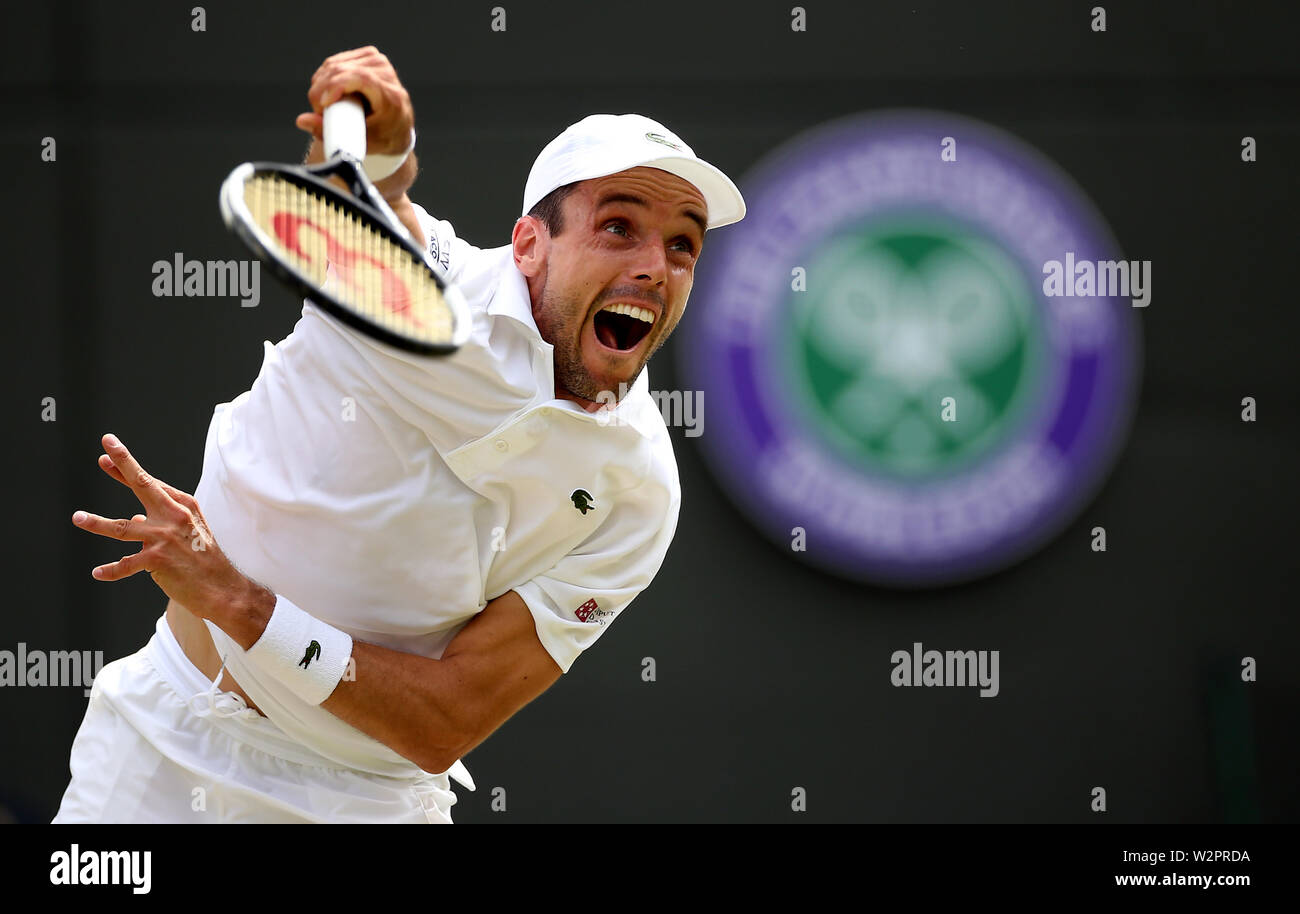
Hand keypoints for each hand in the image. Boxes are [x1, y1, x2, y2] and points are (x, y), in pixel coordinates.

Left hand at [72, 434, 264, 627]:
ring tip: (78, 518)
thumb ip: (162, 522)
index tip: (110, 451)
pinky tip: (98, 572)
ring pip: (122, 528)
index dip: (127, 466)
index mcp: (184, 506)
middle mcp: (175, 516)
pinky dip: (110, 570)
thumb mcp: (190, 533)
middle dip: (123, 465)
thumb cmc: (206, 561)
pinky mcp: (157, 559)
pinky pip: (125, 565)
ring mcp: (165, 537)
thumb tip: (134, 519)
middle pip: (143, 485)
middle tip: (104, 451)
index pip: (151, 482)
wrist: (223, 588)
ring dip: (97, 523)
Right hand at [295, 46, 414, 157]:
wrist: (398, 127)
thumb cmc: (382, 137)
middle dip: (321, 90)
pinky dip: (326, 76)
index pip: (361, 78)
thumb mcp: (360, 143)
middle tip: (318, 112)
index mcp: (391, 97)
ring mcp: (379, 62)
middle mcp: (387, 75)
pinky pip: (336, 61)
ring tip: (325, 105)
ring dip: (321, 84)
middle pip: (342, 71)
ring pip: (335, 65)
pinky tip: (328, 91)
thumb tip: (301, 120)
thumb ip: (329, 134)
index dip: (335, 86)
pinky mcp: (369, 55)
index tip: (322, 104)